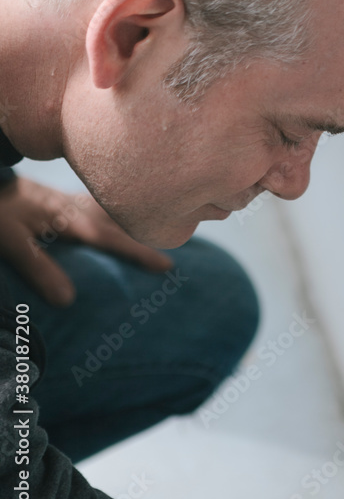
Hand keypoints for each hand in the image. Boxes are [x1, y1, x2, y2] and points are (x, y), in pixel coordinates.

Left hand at [0, 176, 171, 306]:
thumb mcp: (15, 244)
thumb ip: (41, 269)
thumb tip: (69, 301)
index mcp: (71, 222)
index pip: (112, 240)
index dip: (139, 253)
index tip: (167, 265)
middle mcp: (77, 209)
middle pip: (119, 226)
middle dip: (145, 239)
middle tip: (171, 254)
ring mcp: (70, 200)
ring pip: (111, 211)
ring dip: (132, 221)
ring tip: (152, 226)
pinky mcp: (60, 197)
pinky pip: (98, 204)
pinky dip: (112, 210)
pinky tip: (114, 210)